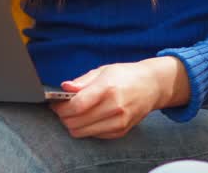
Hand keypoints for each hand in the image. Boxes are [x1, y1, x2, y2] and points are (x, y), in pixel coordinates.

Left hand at [50, 58, 185, 138]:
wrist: (151, 86)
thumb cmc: (125, 75)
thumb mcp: (103, 71)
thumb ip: (82, 81)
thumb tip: (64, 87)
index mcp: (108, 88)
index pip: (77, 105)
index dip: (61, 107)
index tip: (55, 103)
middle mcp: (114, 107)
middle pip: (76, 122)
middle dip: (64, 117)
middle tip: (62, 108)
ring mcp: (119, 122)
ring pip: (82, 132)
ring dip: (73, 124)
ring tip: (74, 113)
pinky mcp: (121, 131)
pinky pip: (93, 135)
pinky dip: (86, 128)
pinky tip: (89, 117)